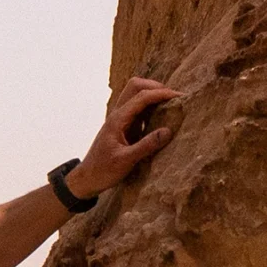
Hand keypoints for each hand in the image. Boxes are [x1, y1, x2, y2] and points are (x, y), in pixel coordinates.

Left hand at [72, 76, 179, 197]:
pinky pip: (138, 109)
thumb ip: (146, 146)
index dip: (161, 94)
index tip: (180, 96)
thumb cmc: (103, 171)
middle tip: (174, 98)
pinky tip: (163, 118)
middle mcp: (118, 115)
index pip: (141, 96)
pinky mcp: (124, 127)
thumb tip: (168, 130)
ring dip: (153, 95)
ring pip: (136, 95)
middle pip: (136, 86)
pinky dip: (151, 107)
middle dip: (156, 87)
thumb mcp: (125, 161)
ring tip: (172, 105)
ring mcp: (120, 120)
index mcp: (118, 119)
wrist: (87, 179)